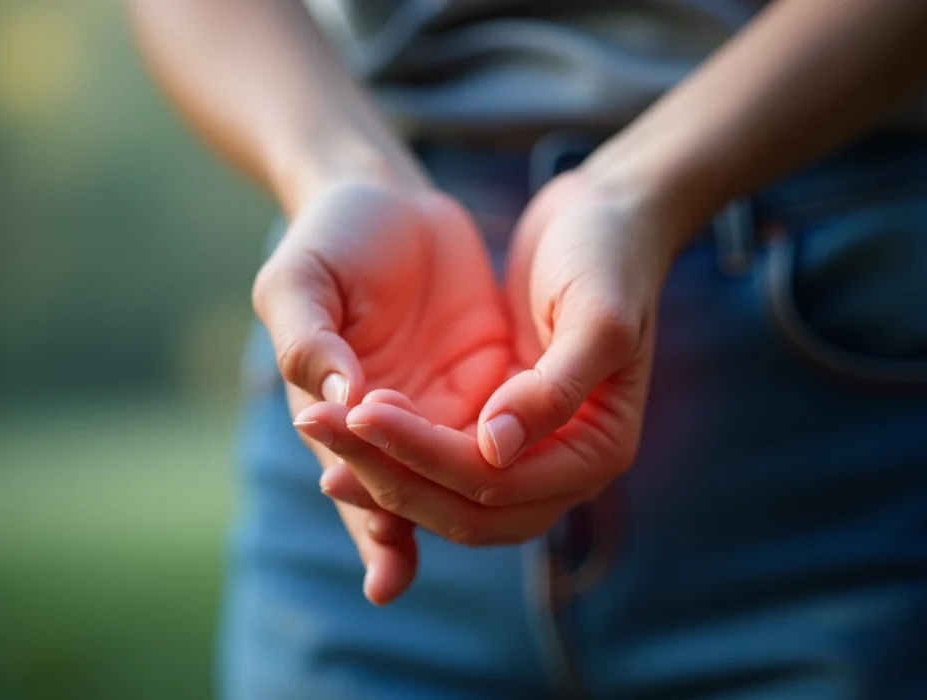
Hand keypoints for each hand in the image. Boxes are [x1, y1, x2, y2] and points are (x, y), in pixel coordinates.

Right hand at [255, 180, 510, 602]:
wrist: (394, 204)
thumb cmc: (331, 240)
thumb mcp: (299, 281)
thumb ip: (307, 341)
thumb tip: (342, 400)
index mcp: (335, 422)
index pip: (358, 489)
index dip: (366, 510)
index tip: (358, 493)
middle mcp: (397, 436)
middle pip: (415, 497)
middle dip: (407, 484)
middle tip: (401, 432)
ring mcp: (450, 413)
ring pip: (470, 481)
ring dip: (465, 476)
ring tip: (478, 443)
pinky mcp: (498, 385)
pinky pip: (514, 439)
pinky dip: (515, 450)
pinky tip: (522, 443)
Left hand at [316, 169, 678, 544]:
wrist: (602, 215)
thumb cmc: (608, 256)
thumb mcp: (597, 314)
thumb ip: (556, 388)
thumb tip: (497, 451)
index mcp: (598, 452)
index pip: (496, 484)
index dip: (426, 458)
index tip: (363, 409)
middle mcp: (563, 468)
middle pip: (466, 511)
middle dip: (391, 477)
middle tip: (320, 426)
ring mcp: (528, 451)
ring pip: (446, 496)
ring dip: (382, 473)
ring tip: (318, 430)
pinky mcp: (496, 424)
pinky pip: (440, 462)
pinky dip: (394, 453)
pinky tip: (345, 427)